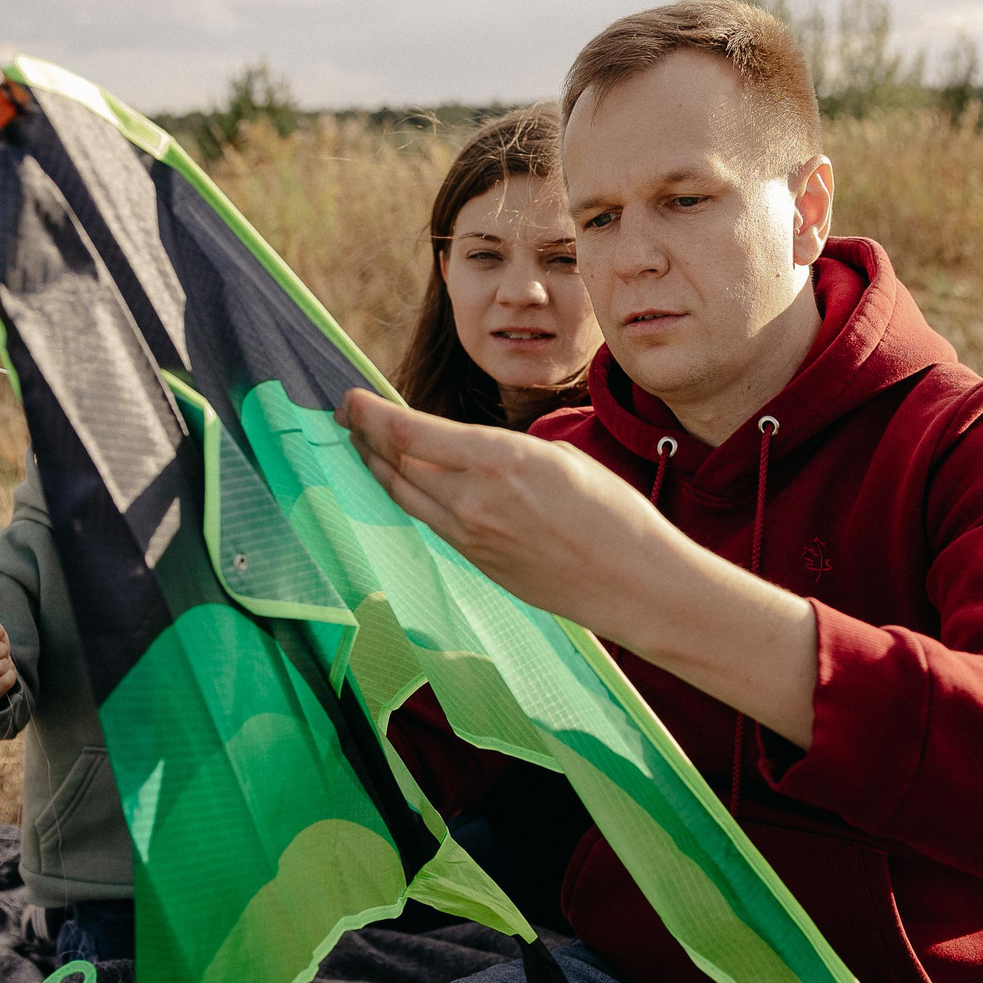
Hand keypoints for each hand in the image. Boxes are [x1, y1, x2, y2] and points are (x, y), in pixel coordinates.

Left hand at [337, 389, 815, 747]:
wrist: (633, 584)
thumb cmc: (614, 514)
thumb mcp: (561, 458)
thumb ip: (506, 453)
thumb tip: (474, 456)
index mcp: (500, 460)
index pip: (411, 432)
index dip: (371, 414)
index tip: (350, 399)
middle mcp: (474, 499)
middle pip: (396, 462)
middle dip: (366, 436)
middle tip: (349, 416)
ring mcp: (472, 536)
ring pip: (405, 495)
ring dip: (379, 468)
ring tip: (364, 447)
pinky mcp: (477, 562)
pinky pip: (431, 521)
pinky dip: (410, 497)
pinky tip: (406, 484)